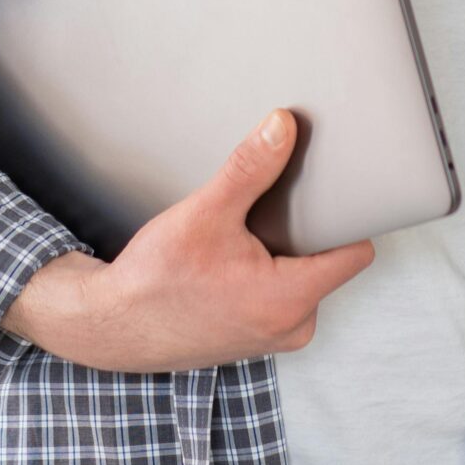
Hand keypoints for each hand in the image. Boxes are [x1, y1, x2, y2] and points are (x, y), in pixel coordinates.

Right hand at [0, 107, 375, 373]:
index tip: (337, 190)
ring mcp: (273, 337)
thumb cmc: (155, 279)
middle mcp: (292, 327)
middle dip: (306, 232)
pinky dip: (264, 274)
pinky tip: (230, 260)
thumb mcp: (206, 213)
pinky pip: (280, 296)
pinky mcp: (254, 338)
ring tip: (243, 237)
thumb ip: (251, 168)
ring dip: (282, 254)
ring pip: (303, 279)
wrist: (109, 326)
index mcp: (290, 299)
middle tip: (271, 209)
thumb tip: (284, 126)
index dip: (349, 216)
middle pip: (329, 262)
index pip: (355, 252)